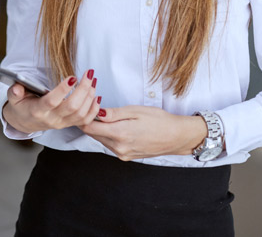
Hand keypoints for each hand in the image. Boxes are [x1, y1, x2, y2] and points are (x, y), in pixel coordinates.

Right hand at [2, 69, 99, 134]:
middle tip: (88, 74)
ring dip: (90, 96)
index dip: (62, 90)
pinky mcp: (69, 124)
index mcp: (38, 111)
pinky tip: (96, 95)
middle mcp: (52, 119)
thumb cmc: (21, 106)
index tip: (72, 77)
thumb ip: (14, 92)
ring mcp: (62, 123)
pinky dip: (94, 109)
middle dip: (83, 89)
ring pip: (81, 114)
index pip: (52, 102)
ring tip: (92, 80)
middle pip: (72, 107)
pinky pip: (85, 120)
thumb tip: (16, 87)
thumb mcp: (13, 99)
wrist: (25, 122)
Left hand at [80, 106, 207, 160]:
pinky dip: (108, 135)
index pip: (89, 128)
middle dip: (90, 121)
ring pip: (101, 140)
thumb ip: (114, 113)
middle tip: (94, 106)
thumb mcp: (136, 111)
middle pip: (93, 134)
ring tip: (106, 115)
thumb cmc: (159, 120)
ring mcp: (122, 154)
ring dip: (99, 128)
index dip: (84, 115)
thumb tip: (97, 112)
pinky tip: (116, 126)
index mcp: (120, 134)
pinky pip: (110, 145)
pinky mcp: (126, 157)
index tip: (87, 105)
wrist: (176, 137)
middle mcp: (119, 147)